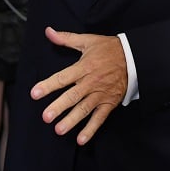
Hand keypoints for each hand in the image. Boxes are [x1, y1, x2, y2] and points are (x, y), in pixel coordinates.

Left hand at [30, 27, 126, 144]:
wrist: (134, 57)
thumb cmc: (108, 49)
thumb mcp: (88, 40)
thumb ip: (66, 38)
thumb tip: (48, 31)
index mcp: (84, 67)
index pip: (63, 77)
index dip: (48, 85)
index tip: (35, 93)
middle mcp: (91, 82)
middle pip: (73, 96)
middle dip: (59, 107)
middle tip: (46, 117)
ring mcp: (100, 94)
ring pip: (84, 109)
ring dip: (72, 120)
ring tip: (59, 130)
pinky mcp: (109, 102)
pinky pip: (100, 118)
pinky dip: (91, 129)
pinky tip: (81, 139)